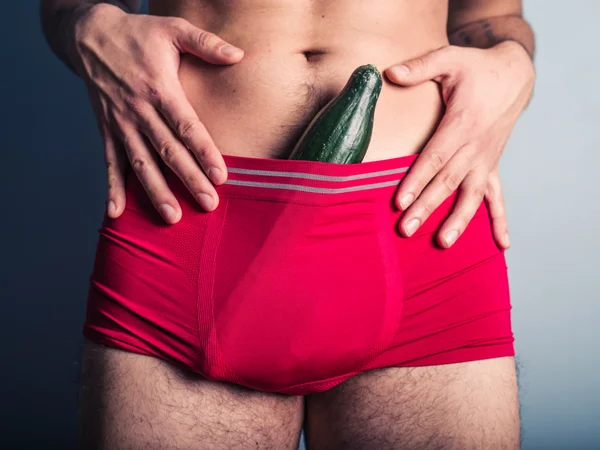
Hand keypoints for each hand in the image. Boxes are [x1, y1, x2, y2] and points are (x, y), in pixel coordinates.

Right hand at [71, 4, 243, 222]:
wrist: (90, 34)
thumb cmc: (139, 34)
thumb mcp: (173, 28)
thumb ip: (205, 43)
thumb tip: (238, 54)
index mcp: (160, 88)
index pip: (186, 126)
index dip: (204, 152)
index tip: (220, 176)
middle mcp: (139, 110)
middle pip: (167, 151)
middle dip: (188, 180)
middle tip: (207, 204)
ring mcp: (121, 123)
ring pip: (140, 163)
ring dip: (155, 192)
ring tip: (172, 217)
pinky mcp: (106, 130)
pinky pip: (110, 163)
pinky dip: (112, 188)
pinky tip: (116, 213)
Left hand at [385, 41, 533, 247]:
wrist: (515, 75)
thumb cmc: (477, 68)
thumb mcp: (450, 58)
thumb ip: (421, 66)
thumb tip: (389, 72)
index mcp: (462, 123)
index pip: (434, 157)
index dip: (416, 180)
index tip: (399, 201)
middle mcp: (476, 147)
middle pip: (448, 182)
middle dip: (427, 207)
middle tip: (406, 230)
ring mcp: (486, 159)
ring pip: (472, 195)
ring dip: (459, 220)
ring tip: (443, 243)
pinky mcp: (492, 165)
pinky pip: (498, 196)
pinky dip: (500, 220)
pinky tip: (502, 244)